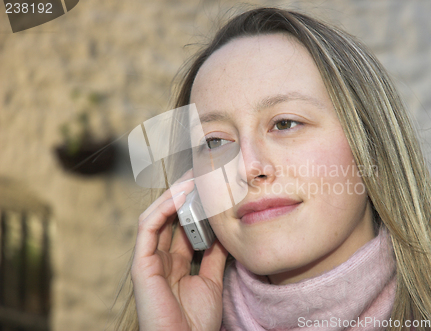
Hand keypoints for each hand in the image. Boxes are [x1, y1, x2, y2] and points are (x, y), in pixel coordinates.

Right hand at [131, 170, 227, 330]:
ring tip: (193, 177)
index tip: (210, 185)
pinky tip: (182, 194)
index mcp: (174, 261)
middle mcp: (159, 257)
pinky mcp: (141, 263)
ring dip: (174, 194)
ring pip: (156, 215)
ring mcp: (148, 259)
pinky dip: (164, 207)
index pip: (181, 223)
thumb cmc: (197, 320)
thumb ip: (214, 255)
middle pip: (168, 215)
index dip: (194, 203)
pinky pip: (148, 226)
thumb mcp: (211, 279)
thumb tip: (224, 230)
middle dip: (184, 192)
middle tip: (201, 172)